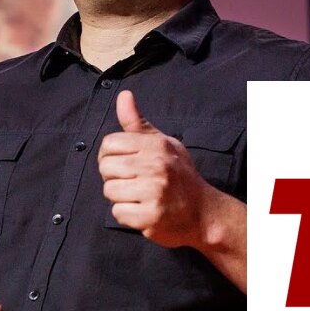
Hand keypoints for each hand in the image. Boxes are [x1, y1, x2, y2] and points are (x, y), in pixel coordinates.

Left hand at [98, 90, 216, 248]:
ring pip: (109, 191)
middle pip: (105, 167)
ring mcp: (155, 191)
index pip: (109, 144)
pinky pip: (118, 213)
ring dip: (120, 197)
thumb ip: (137, 122)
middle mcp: (156, 165)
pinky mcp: (152, 216)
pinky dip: (127, 216)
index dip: (110, 155)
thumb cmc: (179, 175)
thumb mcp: (162, 144)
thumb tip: (123, 95)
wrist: (204, 212)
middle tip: (134, 182)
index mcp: (156, 145)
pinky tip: (143, 211)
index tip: (123, 163)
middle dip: (114, 177)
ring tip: (140, 197)